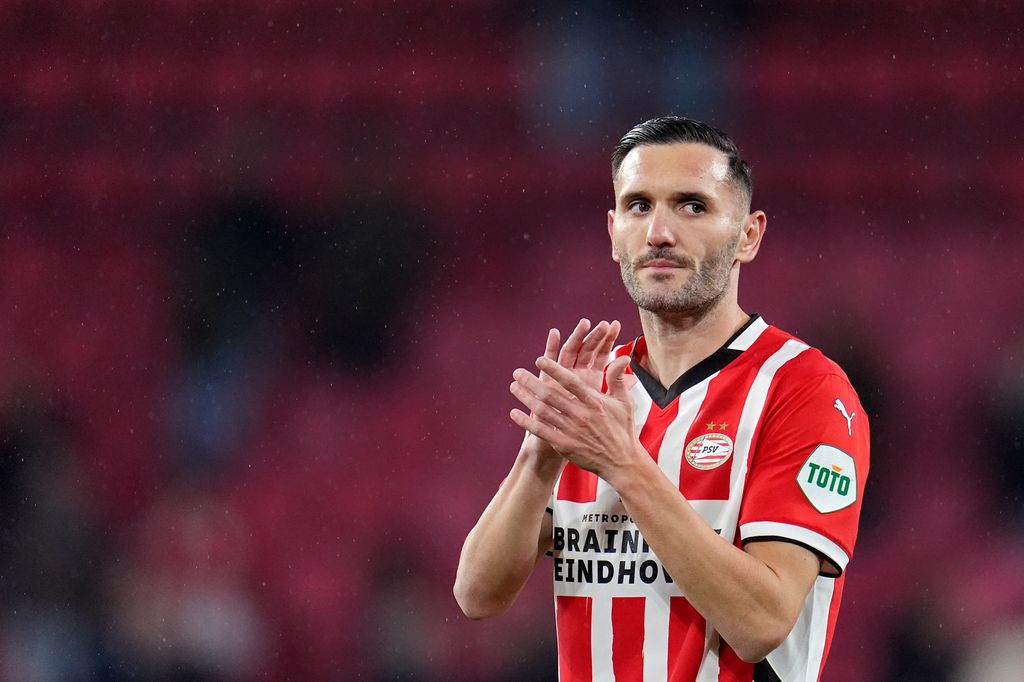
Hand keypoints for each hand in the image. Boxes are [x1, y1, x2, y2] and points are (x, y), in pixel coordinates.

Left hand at [510, 341, 641, 479]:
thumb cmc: (622, 429)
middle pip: (551, 395)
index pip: (570, 382)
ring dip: (525, 398)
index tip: (539, 360)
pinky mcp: (564, 445)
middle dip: (531, 382)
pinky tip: (514, 413)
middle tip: (517, 372)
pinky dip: (526, 422)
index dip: (554, 370)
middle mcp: (581, 415)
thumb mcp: (624, 401)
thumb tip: (622, 357)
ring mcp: (571, 431)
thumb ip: (617, 378)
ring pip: (543, 411)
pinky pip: (541, 431)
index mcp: (594, 402)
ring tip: (514, 387)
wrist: (621, 462)